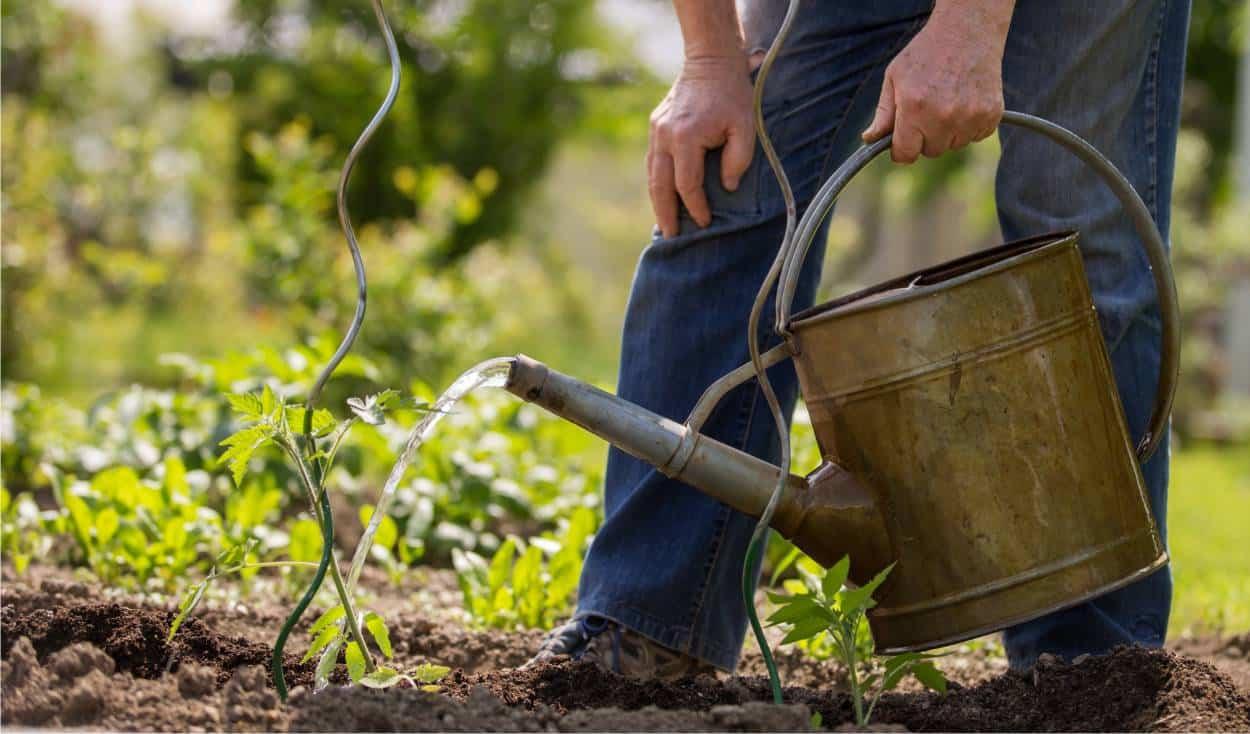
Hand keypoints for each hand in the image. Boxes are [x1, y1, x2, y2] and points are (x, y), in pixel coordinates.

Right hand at [647, 54, 754, 236]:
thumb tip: (727, 187)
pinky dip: (657, 181)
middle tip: (671, 237)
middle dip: (666, 213)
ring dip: (657, 200)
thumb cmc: (733, 94)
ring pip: (651, 174)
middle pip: (660, 186)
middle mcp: (665, 136)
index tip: (704, 223)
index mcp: (686, 137)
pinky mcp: (655, 126)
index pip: (687, 184)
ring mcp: (656, 131)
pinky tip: (663, 195)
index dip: (696, 207)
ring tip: (664, 223)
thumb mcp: (745, 126)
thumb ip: (738, 160)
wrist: (711, 60)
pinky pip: (653, 161)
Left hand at [862, 2, 1013, 162]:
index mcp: (914, 109)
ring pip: (954, 145)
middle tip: (929, 108)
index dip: (902, 148)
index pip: (906, 154)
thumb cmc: (926, 53)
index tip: (904, 138)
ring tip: (949, 101)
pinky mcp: (990, 115)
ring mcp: (969, 117)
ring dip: (949, 132)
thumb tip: (869, 139)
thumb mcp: (895, 77)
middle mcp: (942, 117)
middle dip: (926, 136)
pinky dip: (971, 125)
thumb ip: (883, 113)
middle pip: (931, 151)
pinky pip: (976, 136)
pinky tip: (966, 101)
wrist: (967, 30)